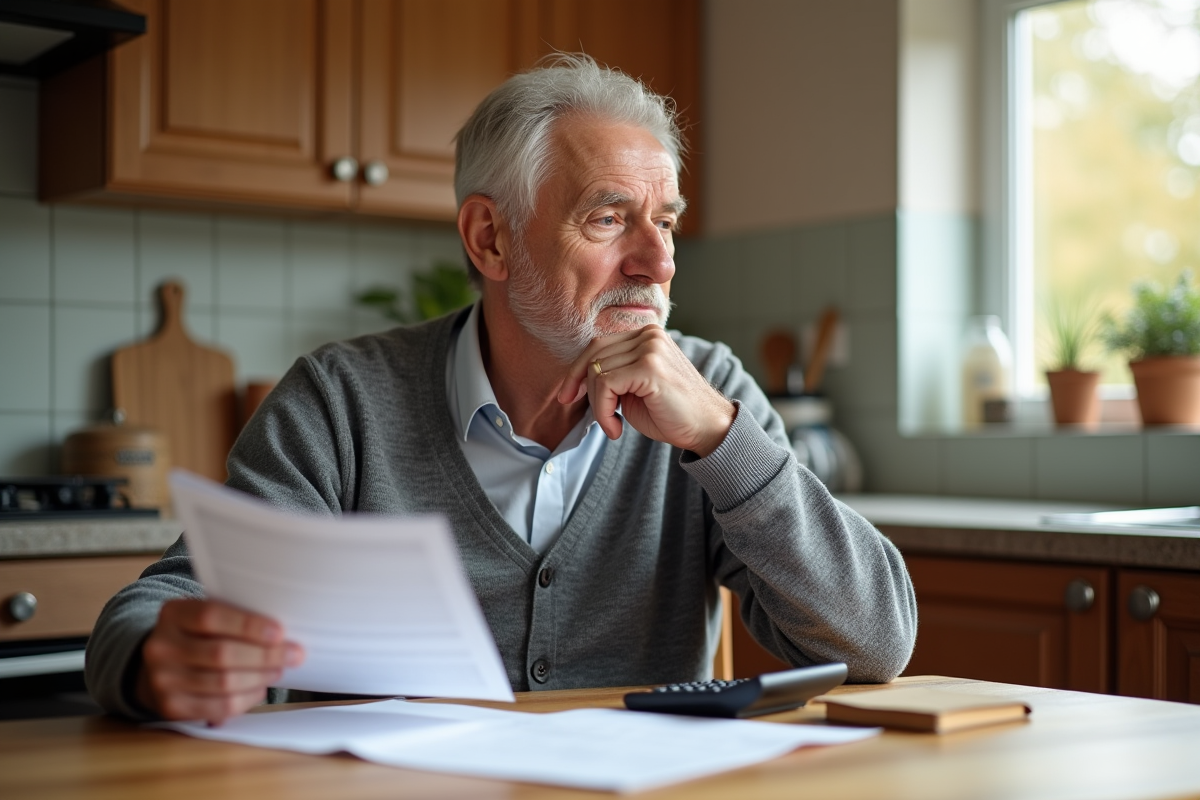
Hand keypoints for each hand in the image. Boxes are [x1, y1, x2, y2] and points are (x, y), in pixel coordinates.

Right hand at [136, 598, 303, 723]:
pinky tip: (259, 688)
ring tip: (278, 670)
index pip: (210, 616)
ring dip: (260, 677)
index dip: (248, 625)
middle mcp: (161, 647)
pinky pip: (219, 707)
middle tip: (293, 654)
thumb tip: (280, 633)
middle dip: (265, 656)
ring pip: (223, 683)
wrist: (158, 667)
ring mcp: (163, 679)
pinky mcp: (172, 707)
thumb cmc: (196, 636)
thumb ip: (233, 618)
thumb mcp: (204, 617)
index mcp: (173, 614)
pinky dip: (247, 699)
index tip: (279, 632)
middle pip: (221, 653)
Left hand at [557, 326, 735, 456]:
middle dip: (580, 386)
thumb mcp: (634, 388)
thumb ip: (612, 375)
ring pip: (597, 372)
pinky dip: (603, 412)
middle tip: (579, 409)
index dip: (577, 371)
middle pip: (594, 355)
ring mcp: (651, 348)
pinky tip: (616, 428)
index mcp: (647, 335)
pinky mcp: (650, 367)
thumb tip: (576, 379)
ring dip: (598, 407)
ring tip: (613, 425)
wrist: (707, 428)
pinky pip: (606, 385)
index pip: (598, 344)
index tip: (568, 395)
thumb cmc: (671, 413)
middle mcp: (649, 335)